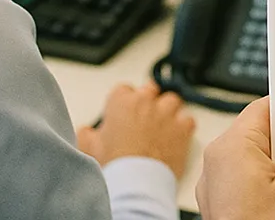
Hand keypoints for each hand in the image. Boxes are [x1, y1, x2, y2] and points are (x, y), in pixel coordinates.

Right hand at [77, 81, 194, 179]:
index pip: (123, 90)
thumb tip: (86, 131)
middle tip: (143, 120)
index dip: (123, 103)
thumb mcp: (89, 149)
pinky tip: (175, 138)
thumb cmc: (114, 166)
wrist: (136, 184)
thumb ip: (87, 134)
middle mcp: (146, 102)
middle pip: (150, 90)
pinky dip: (183, 128)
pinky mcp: (183, 127)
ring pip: (172, 101)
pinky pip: (187, 120)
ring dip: (167, 111)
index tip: (123, 114)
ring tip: (161, 128)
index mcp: (122, 102)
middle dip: (147, 102)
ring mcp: (166, 113)